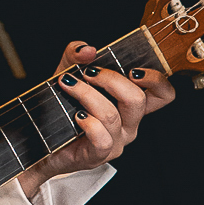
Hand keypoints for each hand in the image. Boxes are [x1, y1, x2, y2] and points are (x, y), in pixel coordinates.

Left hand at [20, 40, 174, 199]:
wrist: (39, 143)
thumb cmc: (60, 110)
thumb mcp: (67, 75)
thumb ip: (76, 57)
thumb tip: (88, 49)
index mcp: (130, 107)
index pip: (164, 95)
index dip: (157, 80)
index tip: (132, 69)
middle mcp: (129, 125)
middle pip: (137, 99)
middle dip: (110, 79)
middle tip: (87, 73)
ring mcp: (116, 142)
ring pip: (111, 114)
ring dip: (87, 94)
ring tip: (68, 85)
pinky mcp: (98, 155)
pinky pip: (101, 138)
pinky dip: (87, 122)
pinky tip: (75, 115)